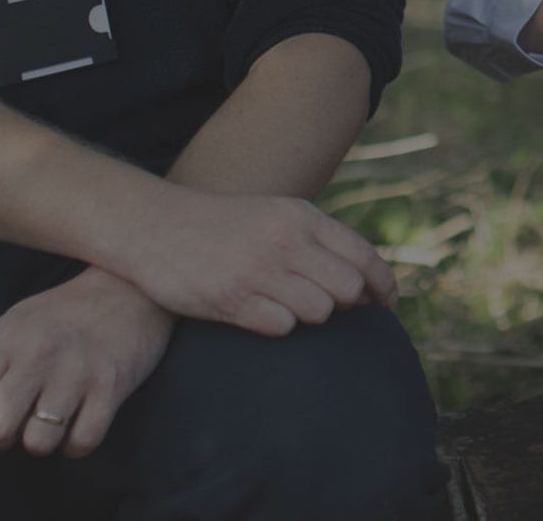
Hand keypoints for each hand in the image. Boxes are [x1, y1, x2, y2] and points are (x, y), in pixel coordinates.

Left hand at [0, 266, 171, 457]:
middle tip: (18, 424)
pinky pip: (82, 441)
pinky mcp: (111, 385)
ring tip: (50, 423)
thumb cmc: (65, 314)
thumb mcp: (16, 323)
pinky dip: (76, 445)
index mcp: (8, 337)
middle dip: (1, 438)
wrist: (130, 288)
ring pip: (39, 441)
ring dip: (42, 442)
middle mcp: (39, 353)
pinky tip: (78, 425)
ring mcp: (77, 370)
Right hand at [111, 184, 397, 337]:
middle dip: (347, 305)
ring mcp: (259, 270)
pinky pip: (282, 327)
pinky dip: (277, 325)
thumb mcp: (276, 214)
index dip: (384, 285)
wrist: (154, 225)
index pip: (364, 256)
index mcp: (302, 216)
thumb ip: (318, 239)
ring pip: (319, 311)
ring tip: (286, 305)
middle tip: (329, 306)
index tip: (388, 305)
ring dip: (310, 316)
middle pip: (348, 288)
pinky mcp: (231, 299)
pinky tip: (259, 313)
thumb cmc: (222, 225)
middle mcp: (286, 240)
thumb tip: (366, 282)